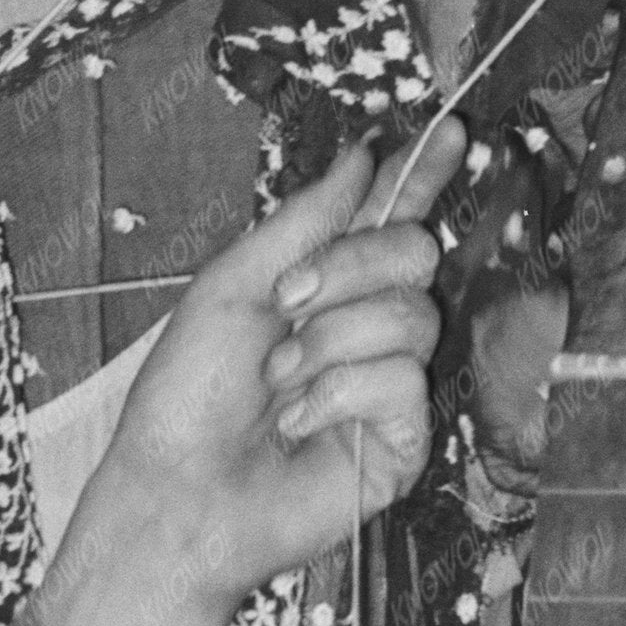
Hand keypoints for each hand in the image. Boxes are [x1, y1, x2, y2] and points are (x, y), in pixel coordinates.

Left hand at [32, 132, 457, 625]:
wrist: (177, 492)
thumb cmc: (188, 398)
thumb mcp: (232, 287)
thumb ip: (304, 221)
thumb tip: (363, 158)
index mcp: (322, 285)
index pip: (388, 218)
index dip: (420, 176)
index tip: (448, 134)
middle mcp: (363, 328)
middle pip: (415, 253)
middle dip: (349, 267)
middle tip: (286, 303)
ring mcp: (388, 384)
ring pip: (413, 316)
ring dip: (330, 342)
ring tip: (278, 382)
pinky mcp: (402, 440)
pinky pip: (405, 380)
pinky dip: (340, 393)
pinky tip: (297, 423)